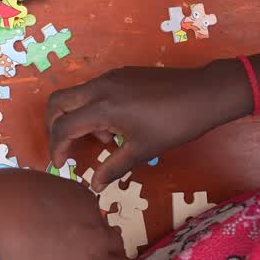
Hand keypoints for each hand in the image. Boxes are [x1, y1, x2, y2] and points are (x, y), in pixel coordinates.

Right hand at [0, 169, 140, 259]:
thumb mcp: (27, 183)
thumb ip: (44, 197)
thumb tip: (39, 204)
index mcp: (82, 200)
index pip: (95, 214)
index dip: (81, 225)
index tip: (63, 233)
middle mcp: (93, 231)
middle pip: (116, 242)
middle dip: (104, 248)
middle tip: (79, 256)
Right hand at [48, 63, 250, 189]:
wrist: (205, 93)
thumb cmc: (175, 124)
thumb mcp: (142, 150)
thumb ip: (113, 167)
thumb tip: (94, 186)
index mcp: (102, 107)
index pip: (64, 126)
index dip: (57, 148)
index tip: (61, 164)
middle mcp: (100, 87)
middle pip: (58, 102)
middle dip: (54, 126)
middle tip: (65, 148)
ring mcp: (110, 77)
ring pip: (76, 95)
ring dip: (77, 117)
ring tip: (105, 141)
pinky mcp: (121, 74)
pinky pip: (94, 90)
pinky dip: (93, 108)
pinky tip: (117, 125)